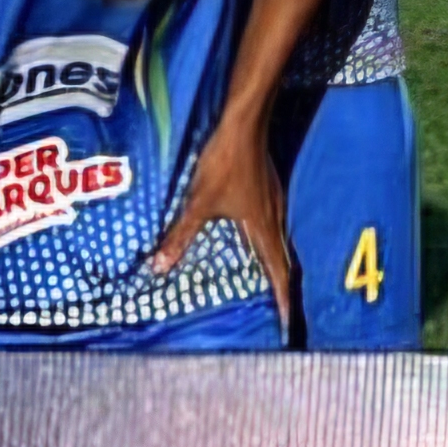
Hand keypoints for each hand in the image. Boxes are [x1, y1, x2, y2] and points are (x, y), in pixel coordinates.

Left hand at [151, 122, 299, 342]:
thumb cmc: (225, 164)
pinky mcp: (269, 188)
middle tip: (279, 307)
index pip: (278, 271)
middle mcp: (274, 217)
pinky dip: (268, 241)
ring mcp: (274, 200)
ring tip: (269, 281)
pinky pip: (273, 224)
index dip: (282, 298)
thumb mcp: (199, 202)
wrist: (245, 124)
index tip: (288, 321)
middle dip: (281, 285)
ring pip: (279, 240)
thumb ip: (181, 235)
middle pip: (283, 259)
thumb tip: (159, 267)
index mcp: (263, 227)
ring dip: (275, 263)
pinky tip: (255, 239)